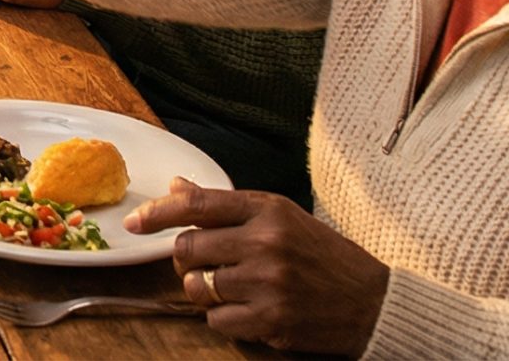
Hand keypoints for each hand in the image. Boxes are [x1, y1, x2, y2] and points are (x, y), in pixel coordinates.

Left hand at [129, 179, 390, 354]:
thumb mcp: (282, 217)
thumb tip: (176, 186)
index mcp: (268, 210)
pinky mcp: (271, 320)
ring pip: (197, 286)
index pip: (197, 205)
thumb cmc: (325, 256)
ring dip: (204, 290)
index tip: (134, 222)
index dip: (157, 213)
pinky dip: (223, 318)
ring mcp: (267, 284)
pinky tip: (247, 311)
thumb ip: (229, 206)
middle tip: (206, 264)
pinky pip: (216, 321)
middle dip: (187, 259)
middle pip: (187, 248)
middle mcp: (265, 243)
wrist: (374, 303)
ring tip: (230, 288)